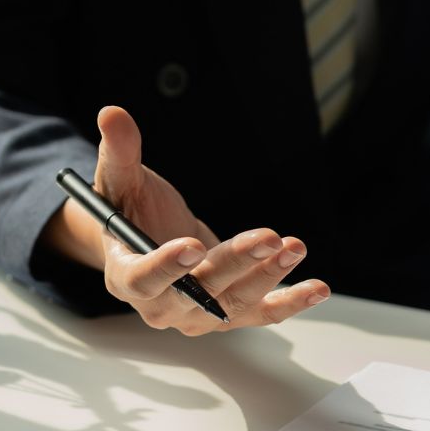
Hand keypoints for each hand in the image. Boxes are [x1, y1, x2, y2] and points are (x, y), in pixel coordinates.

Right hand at [51, 106, 329, 333]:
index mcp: (126, 277)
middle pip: (199, 292)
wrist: (151, 244)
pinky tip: (317, 288)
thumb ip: (118, 154)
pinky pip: (260, 313)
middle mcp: (162, 306)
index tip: (190, 244)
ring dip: (267, 276)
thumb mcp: (121, 181)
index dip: (165, 267)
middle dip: (236, 264)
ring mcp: (198, 316)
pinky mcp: (228, 314)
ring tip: (294, 246)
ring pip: (234, 302)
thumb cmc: (133, 213)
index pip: (141, 279)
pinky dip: (289, 302)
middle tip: (267, 236)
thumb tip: (112, 114)